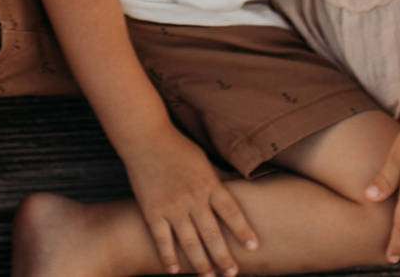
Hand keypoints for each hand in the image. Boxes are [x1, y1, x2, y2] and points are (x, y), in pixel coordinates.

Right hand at [120, 124, 256, 276]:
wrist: (145, 137)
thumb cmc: (178, 146)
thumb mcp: (204, 160)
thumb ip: (220, 178)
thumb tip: (242, 185)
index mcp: (209, 184)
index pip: (231, 212)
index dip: (243, 230)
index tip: (253, 247)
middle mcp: (193, 198)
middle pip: (212, 233)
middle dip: (223, 257)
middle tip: (232, 274)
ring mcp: (172, 206)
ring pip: (189, 241)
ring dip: (200, 262)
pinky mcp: (152, 210)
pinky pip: (161, 238)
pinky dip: (168, 256)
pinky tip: (174, 270)